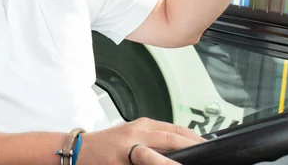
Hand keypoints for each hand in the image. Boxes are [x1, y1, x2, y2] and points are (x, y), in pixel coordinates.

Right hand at [78, 118, 204, 163]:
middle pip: (170, 139)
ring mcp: (127, 150)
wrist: (78, 150)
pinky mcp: (119, 163)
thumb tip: (181, 146)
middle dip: (191, 147)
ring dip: (172, 163)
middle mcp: (136, 134)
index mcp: (142, 126)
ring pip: (156, 155)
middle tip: (208, 154)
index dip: (194, 138)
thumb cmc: (106, 145)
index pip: (175, 130)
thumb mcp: (131, 134)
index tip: (209, 145)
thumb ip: (154, 138)